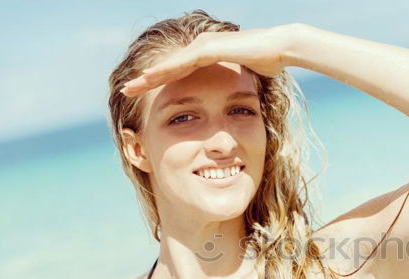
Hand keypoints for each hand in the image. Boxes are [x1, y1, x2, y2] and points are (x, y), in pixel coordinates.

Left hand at [120, 24, 296, 96]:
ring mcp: (204, 45)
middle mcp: (201, 46)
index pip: (177, 71)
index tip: (143, 94)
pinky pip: (182, 63)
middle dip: (146, 79)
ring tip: (130, 86)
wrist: (282, 48)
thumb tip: (232, 102)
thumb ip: (233, 85)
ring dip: (149, 76)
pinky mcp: (209, 48)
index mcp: (207, 54)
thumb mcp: (245, 79)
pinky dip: (164, 71)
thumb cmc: (269, 63)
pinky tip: (149, 79)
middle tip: (125, 89)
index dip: (159, 83)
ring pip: (170, 64)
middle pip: (168, 66)